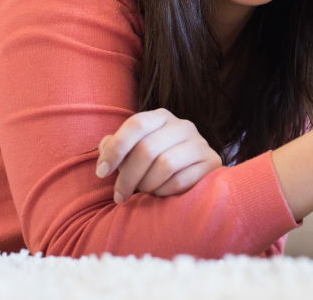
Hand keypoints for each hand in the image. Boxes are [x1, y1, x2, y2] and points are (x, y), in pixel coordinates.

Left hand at [95, 108, 222, 203]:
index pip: (137, 124)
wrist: (192, 175)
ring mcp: (200, 143)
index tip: (101, 172)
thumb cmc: (154, 163)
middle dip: (127, 176)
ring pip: (165, 164)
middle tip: (119, 194)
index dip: (116, 149)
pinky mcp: (211, 163)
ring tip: (143, 191)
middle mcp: (183, 125)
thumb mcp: (133, 151)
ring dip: (147, 184)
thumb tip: (106, 148)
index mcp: (161, 117)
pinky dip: (164, 191)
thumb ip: (115, 147)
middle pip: (148, 148)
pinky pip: (181, 180)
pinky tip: (160, 192)